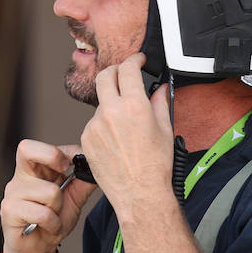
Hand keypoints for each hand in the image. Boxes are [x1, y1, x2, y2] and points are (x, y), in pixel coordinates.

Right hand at [0, 141, 97, 252]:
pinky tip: (48, 228)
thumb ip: (83, 182)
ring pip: (49, 191)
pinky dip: (53, 223)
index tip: (79, 164)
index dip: (66, 152)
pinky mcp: (9, 211)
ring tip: (54, 218)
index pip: (44, 147)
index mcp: (35, 171)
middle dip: (53, 157)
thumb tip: (98, 165)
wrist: (37, 251)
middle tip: (64, 173)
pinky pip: (42, 213)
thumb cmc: (52, 222)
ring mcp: (13, 193)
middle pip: (27, 149)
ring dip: (59, 209)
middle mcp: (21, 178)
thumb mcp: (74, 199)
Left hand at [79, 53, 174, 217]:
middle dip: (115, 71)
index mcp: (134, 106)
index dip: (134, 60)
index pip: (128, 69)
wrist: (140, 193)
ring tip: (126, 125)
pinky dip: (104, 125)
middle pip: (105, 76)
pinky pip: (94, 123)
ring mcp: (95, 125)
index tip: (138, 60)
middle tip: (124, 75)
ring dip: (112, 104)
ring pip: (101, 103)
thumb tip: (160, 89)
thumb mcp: (165, 130)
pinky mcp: (86, 139)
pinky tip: (117, 141)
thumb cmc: (155, 166)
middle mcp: (111, 112)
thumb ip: (161, 103)